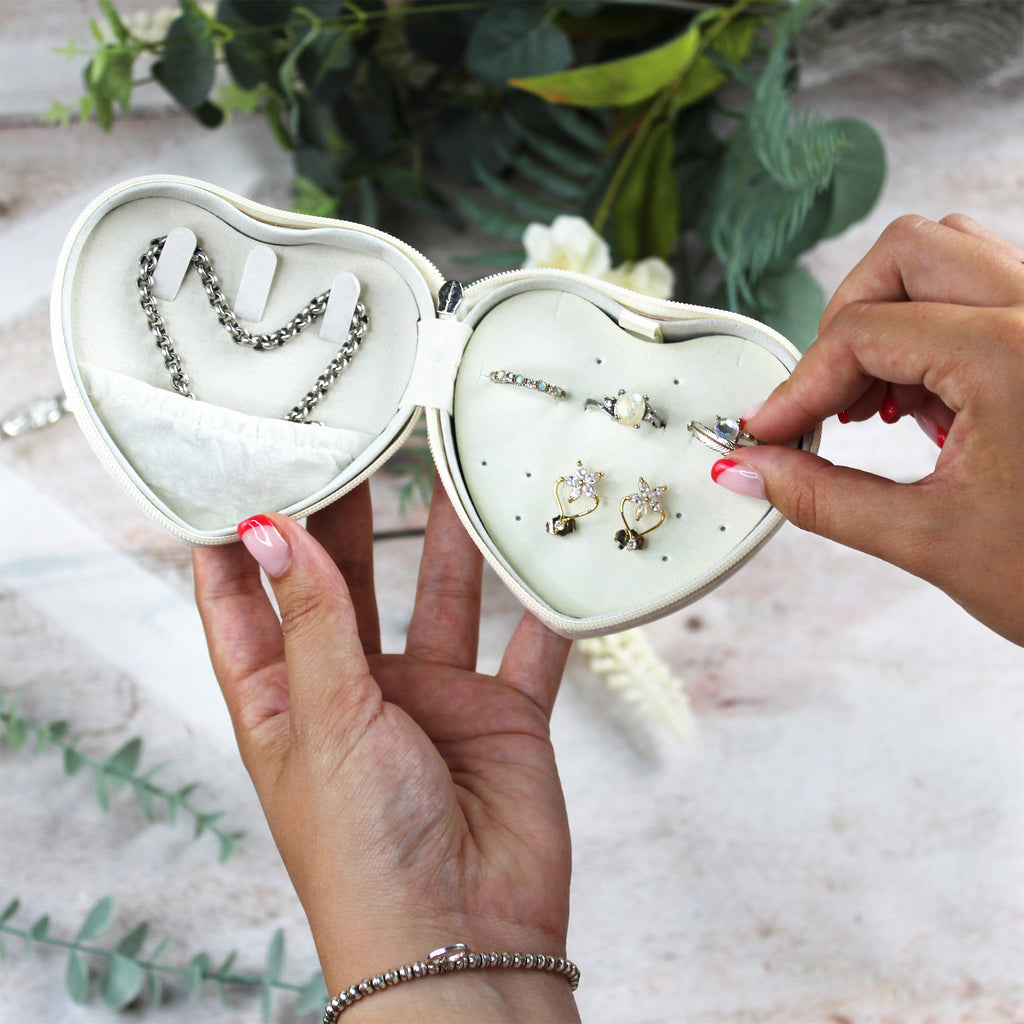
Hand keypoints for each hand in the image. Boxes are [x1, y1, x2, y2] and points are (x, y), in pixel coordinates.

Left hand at [192, 481, 579, 1021]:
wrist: (467, 944)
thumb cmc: (366, 858)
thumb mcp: (325, 725)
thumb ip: (314, 624)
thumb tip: (273, 533)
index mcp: (289, 705)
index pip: (246, 607)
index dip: (239, 541)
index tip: (242, 467)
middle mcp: (360, 694)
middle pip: (346, 585)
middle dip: (349, 517)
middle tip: (354, 440)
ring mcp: (435, 704)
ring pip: (444, 597)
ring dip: (448, 538)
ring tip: (447, 462)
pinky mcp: (503, 718)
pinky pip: (529, 645)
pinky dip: (543, 604)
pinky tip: (549, 548)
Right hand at [713, 214, 1023, 643]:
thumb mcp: (931, 540)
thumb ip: (821, 498)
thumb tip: (755, 470)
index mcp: (1014, 356)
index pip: (862, 333)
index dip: (798, 386)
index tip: (771, 429)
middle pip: (908, 251)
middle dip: (843, 321)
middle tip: (821, 397)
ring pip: (952, 254)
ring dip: (890, 316)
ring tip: (875, 399)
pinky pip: (987, 290)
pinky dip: (934, 328)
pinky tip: (925, 402)